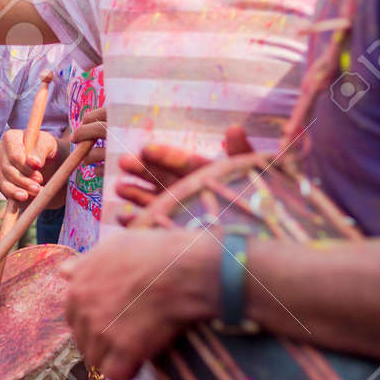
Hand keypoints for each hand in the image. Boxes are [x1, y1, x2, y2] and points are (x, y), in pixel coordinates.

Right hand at [0, 127, 60, 202]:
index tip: (39, 168)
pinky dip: (15, 195)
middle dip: (23, 180)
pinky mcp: (2, 180)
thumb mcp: (48, 144)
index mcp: (10, 137)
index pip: (13, 154)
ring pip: (4, 182)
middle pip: (8, 169)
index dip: (24, 164)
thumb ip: (40, 150)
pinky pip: (5, 190)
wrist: (47, 160)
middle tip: (38, 186)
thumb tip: (34, 162)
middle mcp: (1, 151)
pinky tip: (26, 197)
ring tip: (36, 192)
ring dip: (19, 190)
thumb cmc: (46, 148)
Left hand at [62, 230, 219, 379]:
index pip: (72, 317)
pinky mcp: (124, 348)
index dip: (91, 323)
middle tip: (124, 339)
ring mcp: (102, 330)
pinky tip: (139, 363)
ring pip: (96, 359)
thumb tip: (64, 272)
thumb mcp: (112, 247)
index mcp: (77, 286)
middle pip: (82, 340)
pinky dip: (125, 372)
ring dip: (112, 359)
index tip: (110, 323)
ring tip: (133, 352)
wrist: (180, 269)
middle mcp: (84, 309)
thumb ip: (85, 263)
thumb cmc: (152, 252)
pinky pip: (115, 374)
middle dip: (99, 343)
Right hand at [116, 125, 252, 225]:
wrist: (259, 252)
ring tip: (119, 187)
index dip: (165, 155)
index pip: (183, 162)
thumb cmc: (261, 208)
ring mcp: (180, 214)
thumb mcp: (251, 176)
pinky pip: (150, 227)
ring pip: (152, 200)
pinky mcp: (172, 235)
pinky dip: (135, 223)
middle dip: (142, 170)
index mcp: (206, 176)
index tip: (146, 148)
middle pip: (162, 178)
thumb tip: (234, 127)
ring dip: (135, 193)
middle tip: (123, 162)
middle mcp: (190, 193)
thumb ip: (241, 153)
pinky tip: (121, 218)